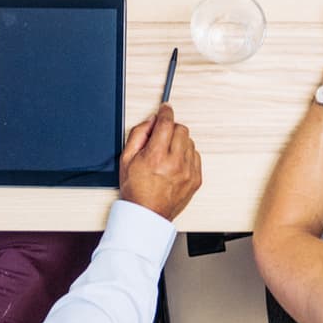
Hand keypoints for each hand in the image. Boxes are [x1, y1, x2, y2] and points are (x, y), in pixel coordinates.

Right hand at [117, 105, 202, 220]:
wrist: (147, 214)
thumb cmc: (136, 190)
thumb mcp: (126, 159)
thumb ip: (138, 134)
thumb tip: (151, 121)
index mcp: (156, 156)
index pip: (166, 123)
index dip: (165, 112)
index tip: (165, 108)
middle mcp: (174, 163)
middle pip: (181, 129)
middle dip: (171, 128)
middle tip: (162, 136)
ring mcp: (187, 171)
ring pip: (190, 142)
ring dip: (179, 142)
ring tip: (167, 154)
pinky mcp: (195, 179)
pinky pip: (196, 156)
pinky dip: (186, 155)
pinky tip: (175, 163)